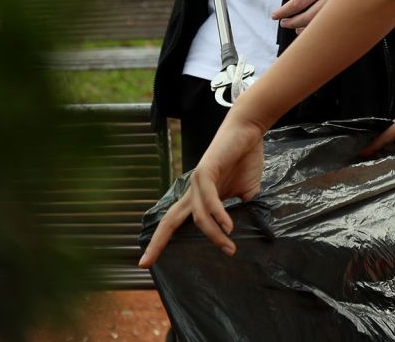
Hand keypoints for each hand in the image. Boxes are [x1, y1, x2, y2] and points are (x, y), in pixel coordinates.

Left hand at [138, 115, 264, 266]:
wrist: (248, 131)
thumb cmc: (245, 159)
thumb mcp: (246, 194)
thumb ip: (243, 213)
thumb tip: (250, 233)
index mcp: (198, 198)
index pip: (175, 223)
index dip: (162, 241)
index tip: (148, 262)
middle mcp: (193, 191)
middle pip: (169, 220)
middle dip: (157, 243)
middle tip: (144, 264)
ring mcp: (197, 181)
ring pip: (197, 216)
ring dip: (213, 234)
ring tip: (230, 248)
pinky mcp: (206, 171)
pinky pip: (209, 200)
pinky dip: (218, 215)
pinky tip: (228, 227)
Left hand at [271, 0, 334, 32]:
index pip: (298, 2)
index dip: (283, 11)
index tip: (274, 15)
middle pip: (306, 17)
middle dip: (291, 22)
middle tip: (282, 22)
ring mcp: (336, 11)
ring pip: (315, 25)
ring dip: (299, 28)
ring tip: (290, 24)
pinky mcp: (339, 18)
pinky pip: (321, 29)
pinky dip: (309, 31)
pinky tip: (301, 28)